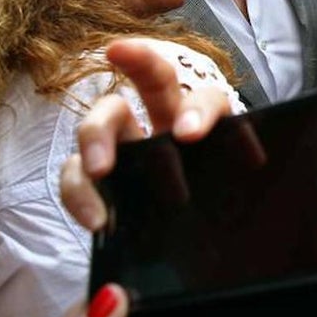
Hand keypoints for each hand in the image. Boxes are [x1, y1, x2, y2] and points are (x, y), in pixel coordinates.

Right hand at [60, 38, 235, 231]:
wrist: (192, 258)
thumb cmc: (215, 218)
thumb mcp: (230, 203)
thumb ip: (240, 202)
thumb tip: (229, 201)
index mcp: (204, 129)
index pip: (209, 103)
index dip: (201, 110)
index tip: (190, 134)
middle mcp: (166, 126)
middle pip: (156, 80)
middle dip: (141, 61)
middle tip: (122, 58)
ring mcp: (128, 147)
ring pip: (104, 120)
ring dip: (95, 137)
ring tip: (100, 170)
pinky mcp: (96, 177)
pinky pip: (76, 174)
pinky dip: (80, 192)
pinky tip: (95, 220)